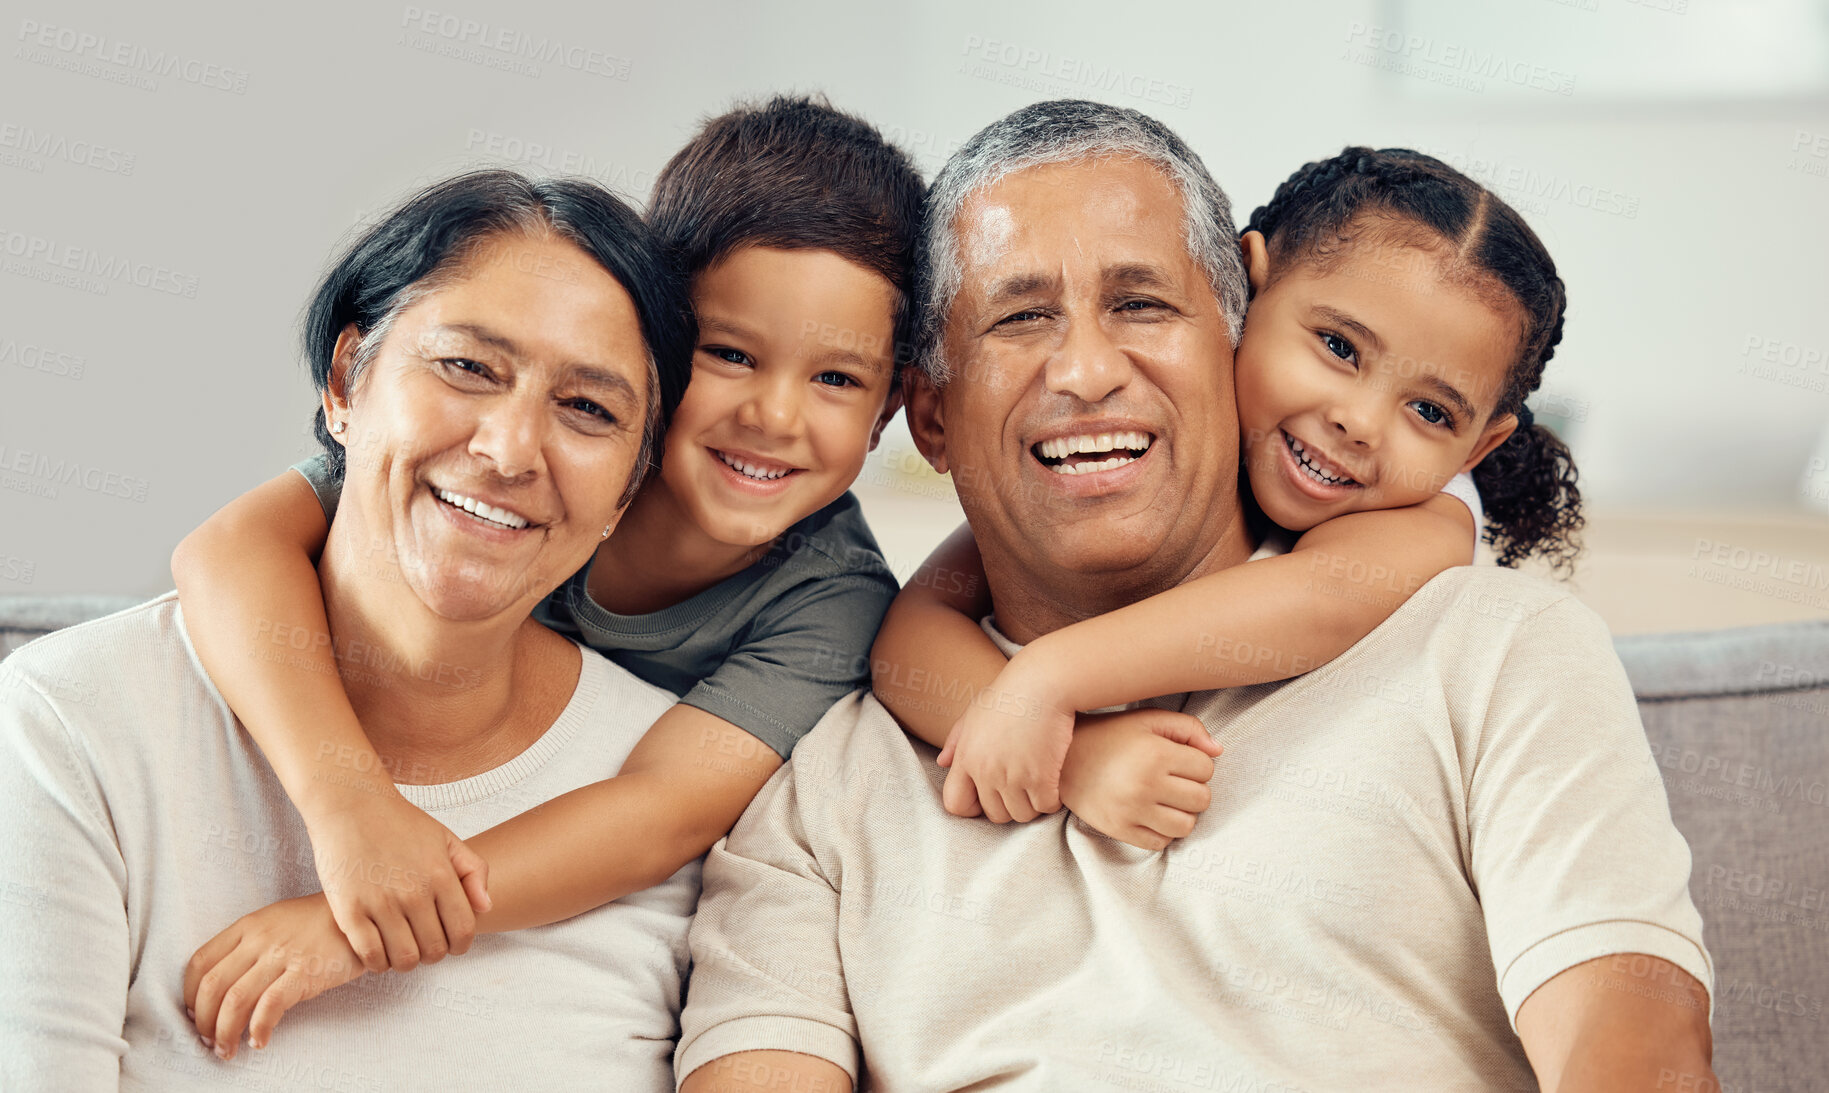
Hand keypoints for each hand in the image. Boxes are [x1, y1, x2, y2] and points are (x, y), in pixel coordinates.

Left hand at [183, 893, 366, 1058]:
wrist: (364, 916)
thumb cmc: (320, 922)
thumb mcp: (277, 921)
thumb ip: (250, 945)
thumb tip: (225, 986)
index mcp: (248, 926)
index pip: (200, 962)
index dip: (188, 995)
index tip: (194, 1014)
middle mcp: (259, 939)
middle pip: (212, 986)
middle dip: (203, 1021)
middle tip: (208, 1040)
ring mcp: (282, 955)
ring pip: (235, 1000)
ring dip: (225, 1033)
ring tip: (228, 1050)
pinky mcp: (306, 973)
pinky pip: (270, 1006)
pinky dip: (259, 1029)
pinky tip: (260, 1041)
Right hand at [303, 787, 490, 973]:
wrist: (351, 804)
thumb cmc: (399, 822)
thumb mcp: (446, 838)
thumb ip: (474, 870)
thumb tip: (486, 907)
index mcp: (441, 875)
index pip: (463, 931)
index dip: (460, 945)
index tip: (450, 944)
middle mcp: (414, 892)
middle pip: (435, 950)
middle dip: (433, 954)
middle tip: (423, 945)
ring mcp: (381, 902)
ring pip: (404, 958)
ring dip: (406, 961)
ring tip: (401, 949)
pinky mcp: (349, 911)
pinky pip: (370, 955)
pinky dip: (378, 963)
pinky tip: (378, 951)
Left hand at [937, 654, 1074, 822]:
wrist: (1043, 681)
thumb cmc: (1010, 693)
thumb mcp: (975, 712)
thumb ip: (957, 740)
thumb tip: (942, 762)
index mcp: (967, 756)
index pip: (955, 803)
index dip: (972, 807)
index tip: (989, 797)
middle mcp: (985, 770)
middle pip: (995, 815)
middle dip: (1009, 806)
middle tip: (1022, 790)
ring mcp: (1013, 775)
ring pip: (1022, 815)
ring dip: (1032, 805)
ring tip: (1039, 787)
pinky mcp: (1041, 776)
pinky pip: (1046, 806)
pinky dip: (1052, 800)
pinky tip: (1055, 785)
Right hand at [1058, 707, 1221, 850]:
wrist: (1062, 759)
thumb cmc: (1110, 735)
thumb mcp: (1148, 720)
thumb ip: (1188, 728)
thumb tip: (1218, 751)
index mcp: (1155, 753)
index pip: (1206, 769)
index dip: (1196, 763)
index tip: (1178, 759)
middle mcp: (1145, 784)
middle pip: (1202, 800)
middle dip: (1193, 789)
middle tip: (1173, 781)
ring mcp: (1131, 811)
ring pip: (1186, 826)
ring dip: (1181, 814)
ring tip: (1165, 800)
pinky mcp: (1119, 829)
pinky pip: (1160, 843)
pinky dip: (1161, 831)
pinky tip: (1150, 814)